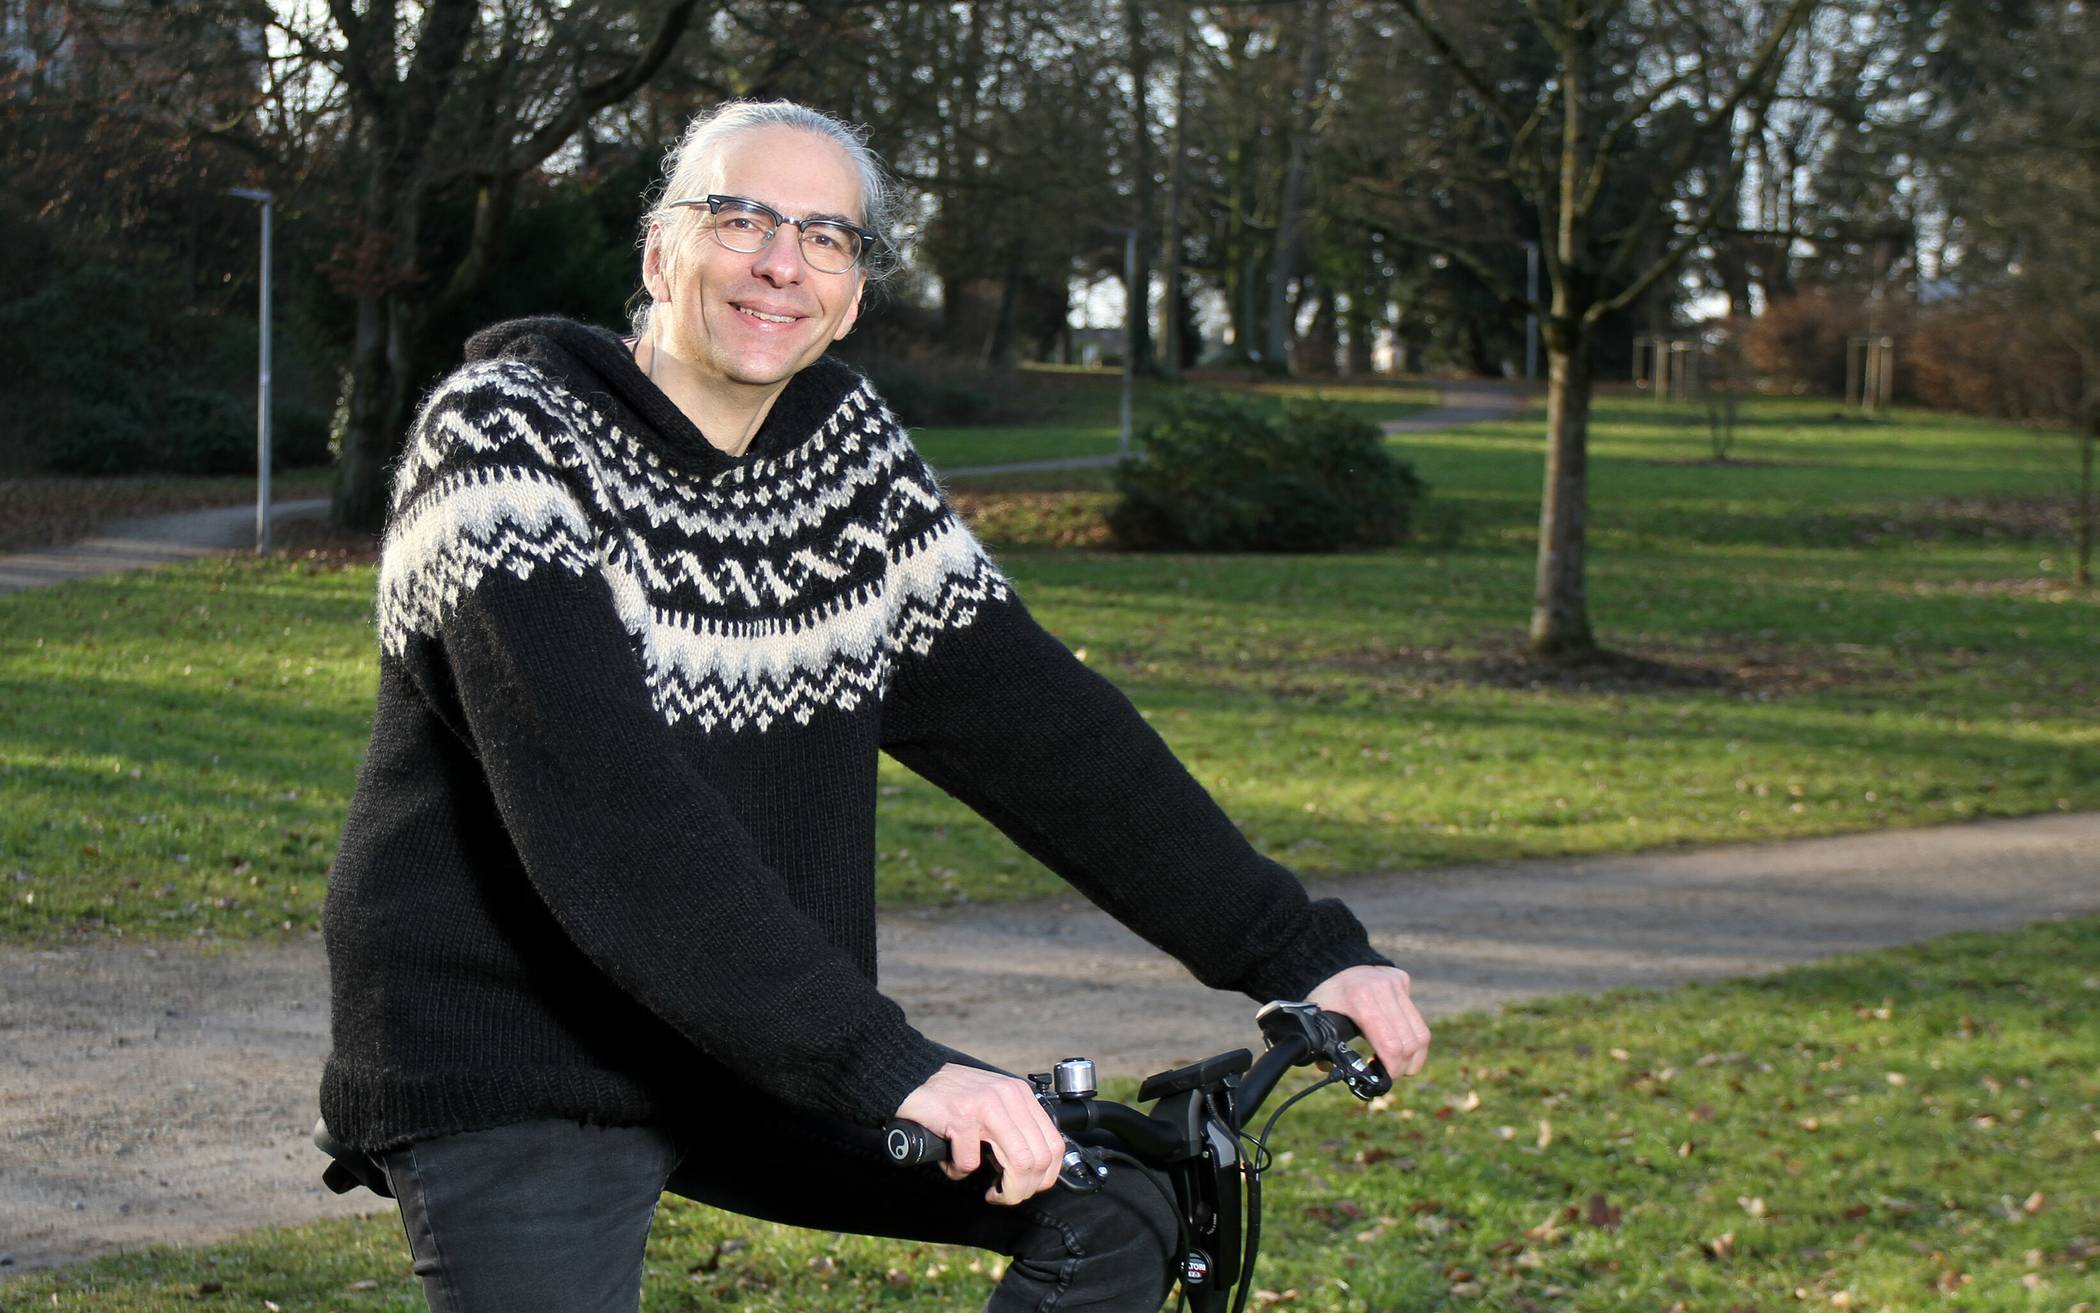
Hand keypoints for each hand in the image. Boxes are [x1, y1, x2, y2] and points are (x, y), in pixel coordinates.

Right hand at [894, 1064, 1063, 1204]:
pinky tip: (952, 1165)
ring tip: (992, 1193)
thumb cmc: (953, 1096)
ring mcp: (987, 1106)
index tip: (1027, 1187)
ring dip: (1006, 1191)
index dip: (1045, 1177)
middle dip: (1024, 1189)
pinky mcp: (961, 1117)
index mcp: (1021, 1095)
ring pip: (1019, 1164)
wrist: (914, 1077)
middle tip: (1006, 1195)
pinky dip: (960, 1172)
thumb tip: (1033, 1169)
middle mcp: (1009, 1097)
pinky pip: (970, 1163)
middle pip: (1039, 1159)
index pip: (1054, 1145)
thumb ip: (1015, 1128)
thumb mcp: (996, 1104)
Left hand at [1306, 964, 1431, 1079]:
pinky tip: (1400, 1042)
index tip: (1384, 1076)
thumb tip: (1329, 1070)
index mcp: (1360, 1000)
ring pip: (1421, 1032)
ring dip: (1415, 1056)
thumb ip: (1321, 1046)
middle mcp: (1382, 989)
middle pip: (1410, 1043)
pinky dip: (1413, 1037)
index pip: (1390, 1045)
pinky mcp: (1402, 981)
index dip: (1392, 1068)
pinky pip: (1417, 1018)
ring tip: (1401, 1064)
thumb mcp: (1319, 1018)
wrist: (1332, 960)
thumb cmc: (1325, 995)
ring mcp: (1395, 983)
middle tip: (1392, 1073)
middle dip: (1405, 1066)